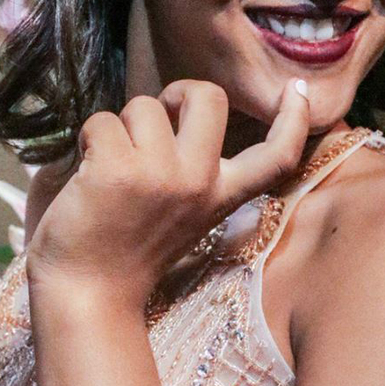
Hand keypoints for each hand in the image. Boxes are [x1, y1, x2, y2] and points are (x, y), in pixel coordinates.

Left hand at [25, 76, 310, 307]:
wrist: (89, 295)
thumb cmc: (127, 252)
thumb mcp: (184, 216)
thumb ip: (194, 172)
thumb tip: (177, 115)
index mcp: (221, 197)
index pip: (275, 157)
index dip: (293, 119)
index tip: (298, 90)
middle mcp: (199, 182)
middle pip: (208, 97)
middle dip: (177, 93)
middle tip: (154, 117)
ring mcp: (161, 174)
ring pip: (143, 105)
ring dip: (119, 126)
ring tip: (110, 165)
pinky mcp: (117, 169)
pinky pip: (102, 121)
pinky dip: (88, 139)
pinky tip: (87, 172)